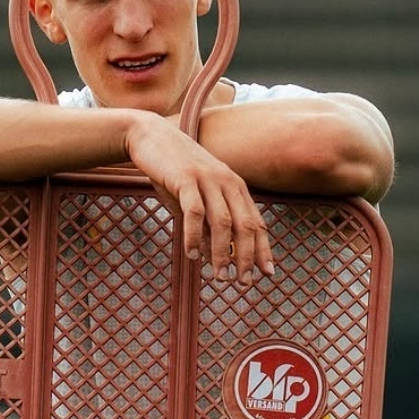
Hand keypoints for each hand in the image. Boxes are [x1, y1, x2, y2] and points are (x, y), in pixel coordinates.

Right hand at [125, 113, 273, 284]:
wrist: (151, 136)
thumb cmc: (173, 172)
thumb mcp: (193, 200)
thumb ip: (204, 225)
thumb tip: (211, 256)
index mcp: (234, 186)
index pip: (256, 222)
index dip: (263, 249)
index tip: (267, 274)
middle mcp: (227, 181)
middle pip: (245, 225)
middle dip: (247, 257)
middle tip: (243, 283)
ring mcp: (207, 179)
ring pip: (223, 222)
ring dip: (223, 253)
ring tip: (220, 277)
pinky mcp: (185, 178)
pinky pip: (195, 212)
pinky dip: (194, 236)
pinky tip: (192, 255)